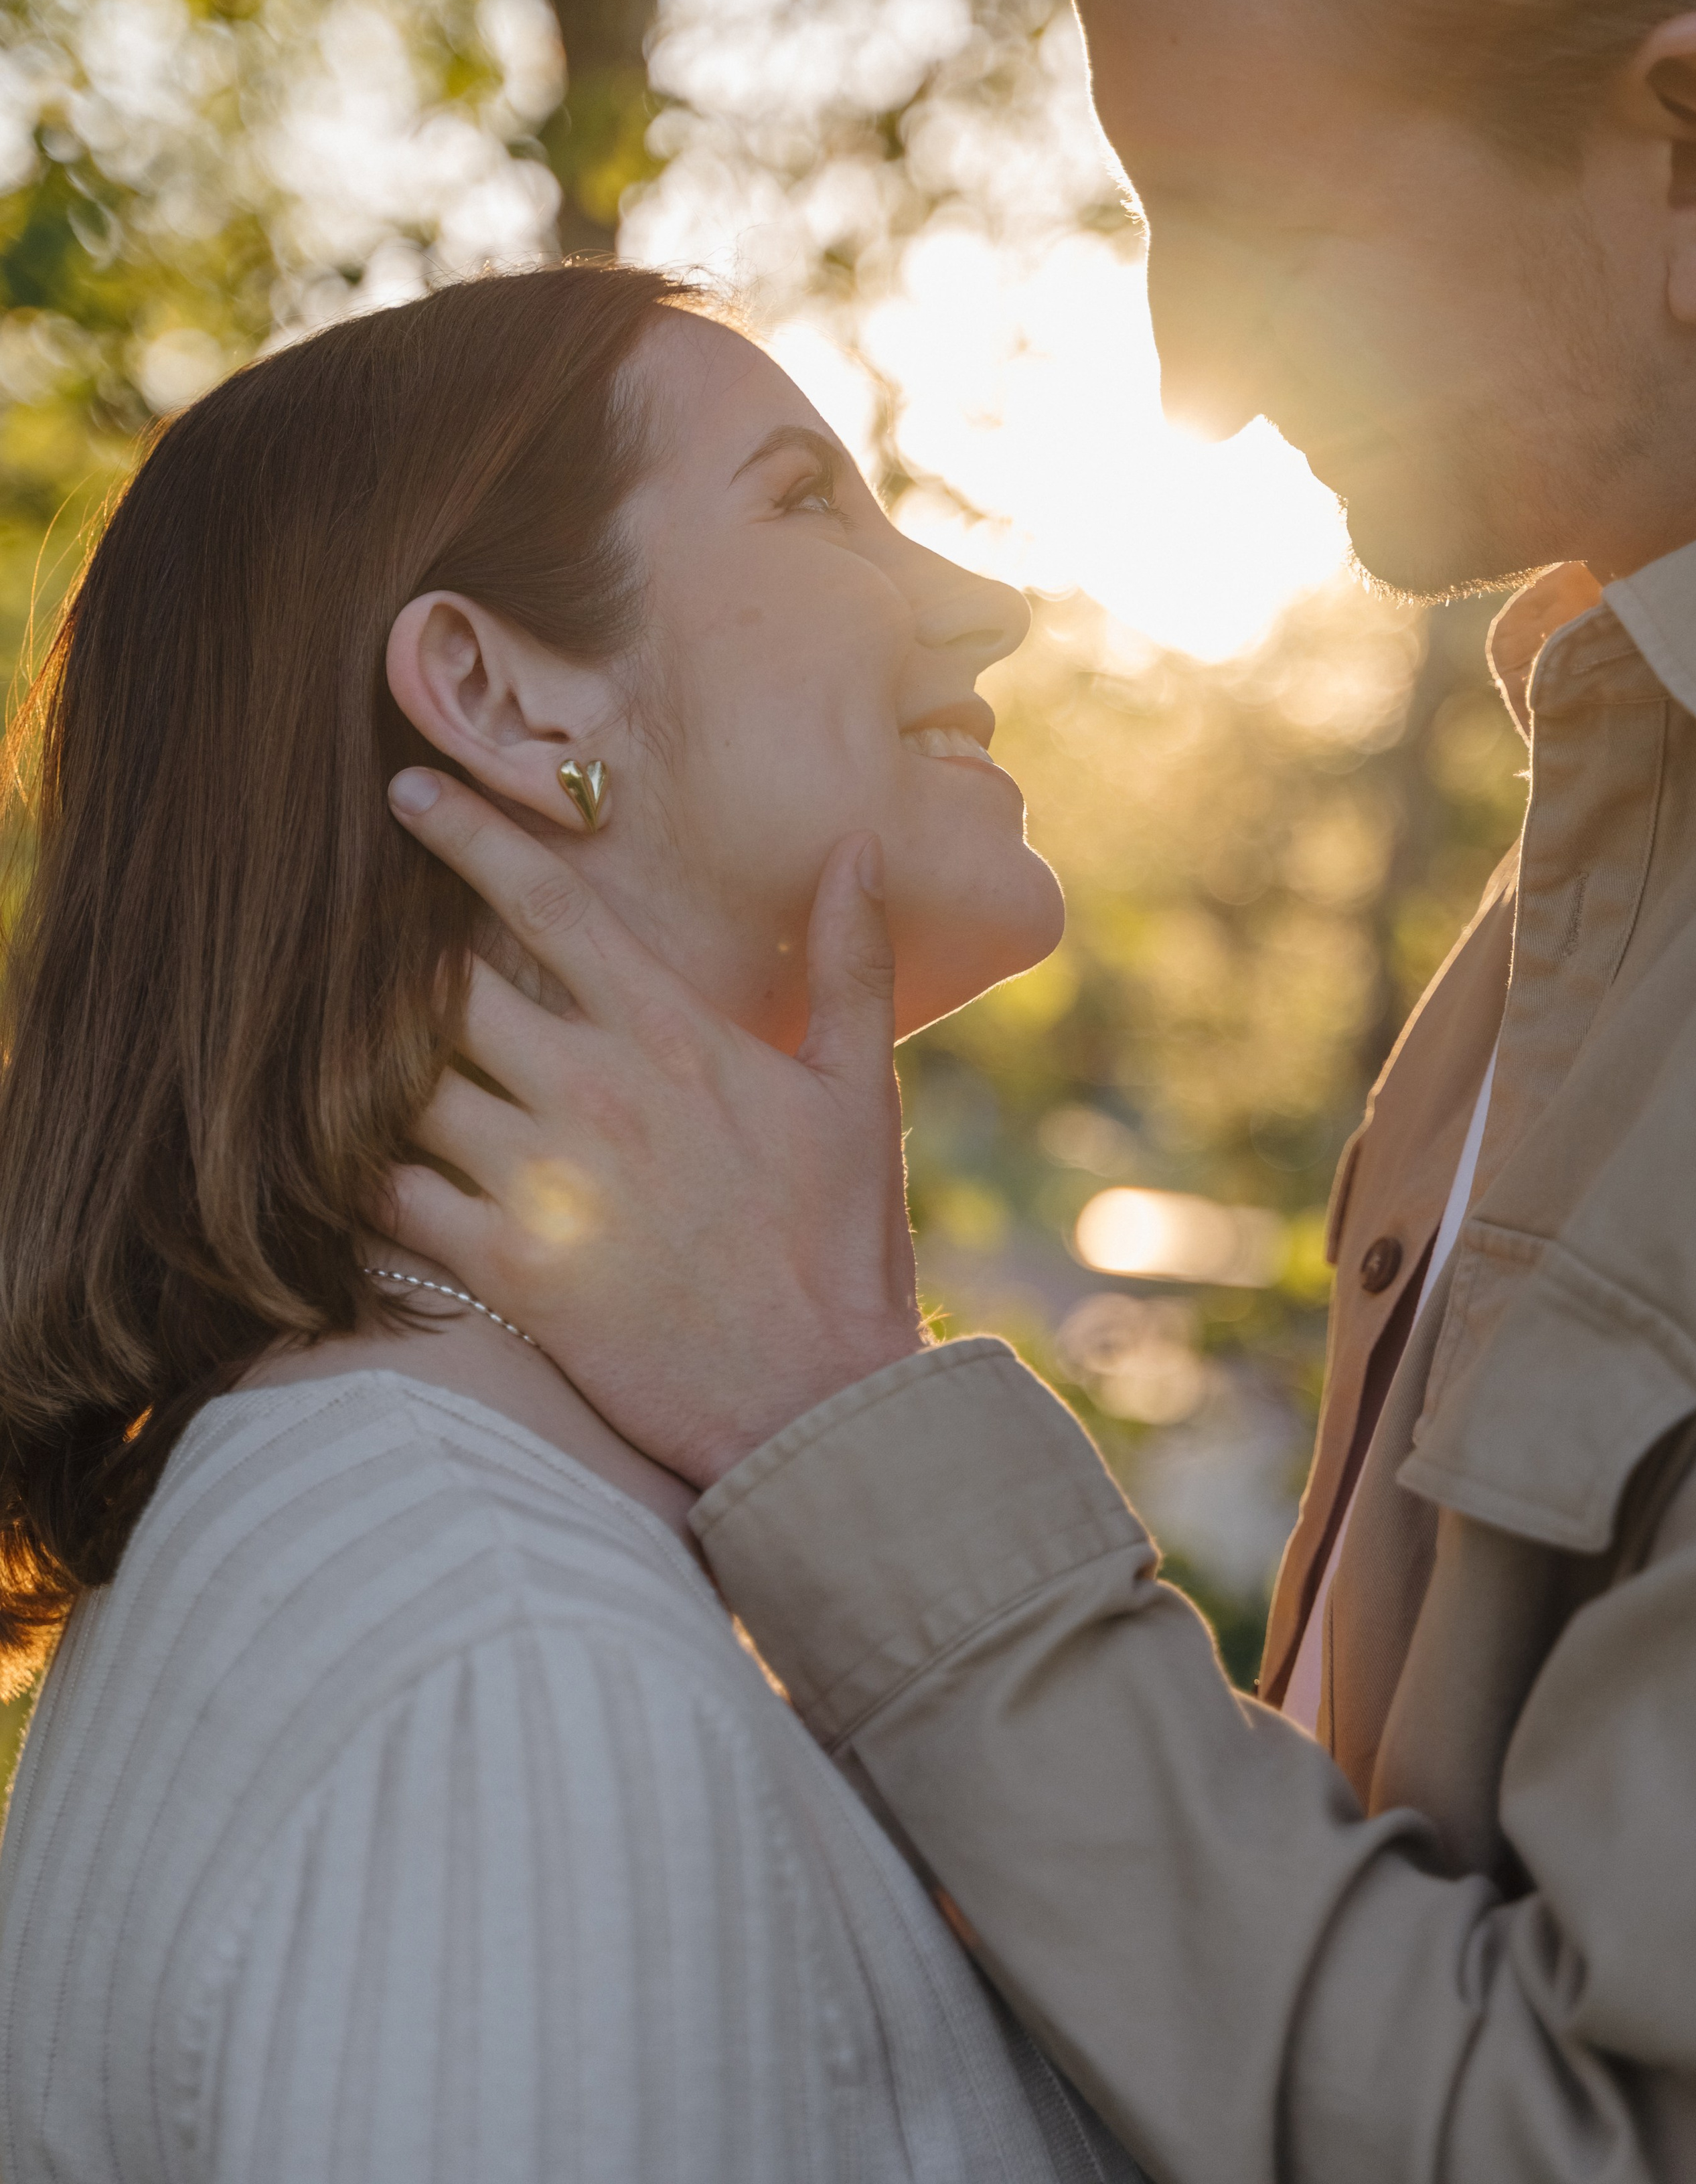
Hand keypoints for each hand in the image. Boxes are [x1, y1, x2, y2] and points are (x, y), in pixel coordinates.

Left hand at [380, 770, 926, 1486]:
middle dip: (395, 960)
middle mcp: (595, 1091)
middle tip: (357, 944)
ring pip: (403, 1086)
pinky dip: (356, 1172)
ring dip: (367, 1064)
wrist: (817, 1402)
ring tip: (338, 1051)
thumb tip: (858, 846)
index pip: (548, 903)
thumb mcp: (860, 1092)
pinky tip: (344, 1160)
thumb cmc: (842, 1245)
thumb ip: (850, 962)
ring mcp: (546, 1180)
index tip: (409, 789)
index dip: (469, 836)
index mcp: (672, 1035)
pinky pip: (391, 1198)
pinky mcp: (512, 1269)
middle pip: (446, 986)